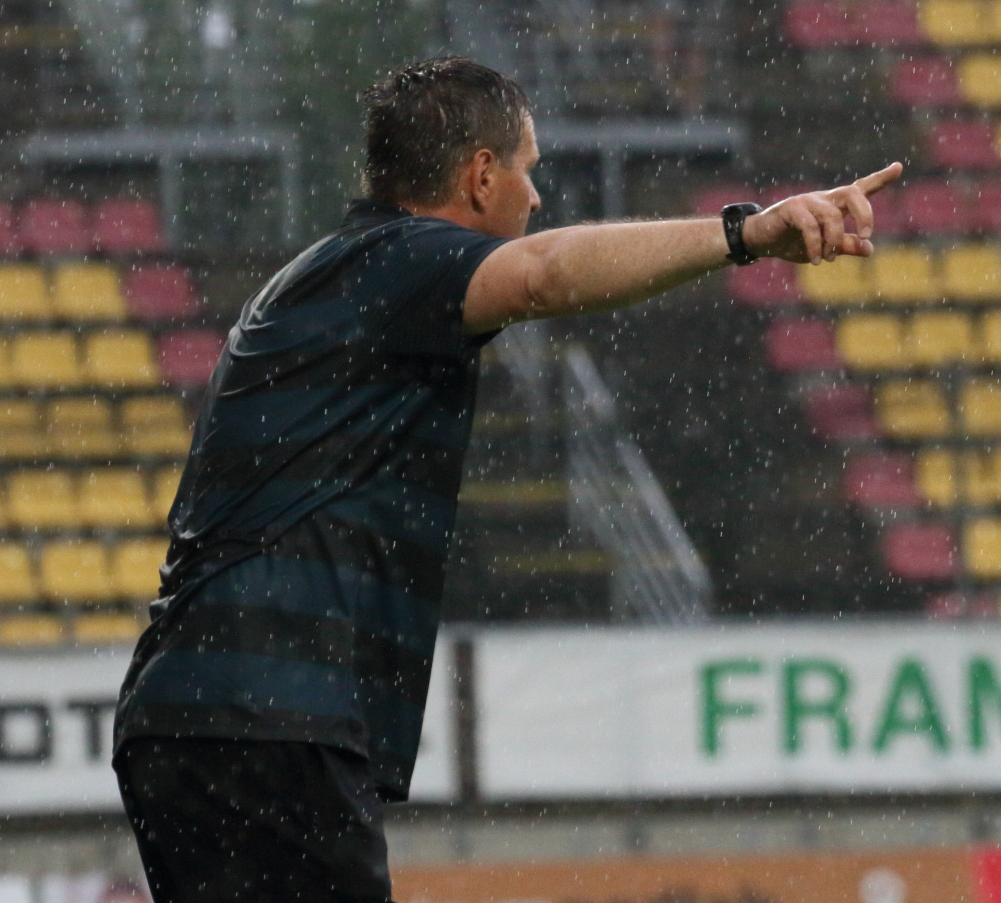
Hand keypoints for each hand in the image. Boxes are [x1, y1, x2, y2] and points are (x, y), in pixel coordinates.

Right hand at [741, 162, 903, 265]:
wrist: (760, 242)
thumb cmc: (792, 242)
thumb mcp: (823, 248)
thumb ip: (846, 247)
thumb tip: (869, 249)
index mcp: (834, 205)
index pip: (861, 189)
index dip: (881, 178)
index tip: (899, 167)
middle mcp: (823, 198)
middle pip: (853, 193)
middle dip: (865, 213)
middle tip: (866, 235)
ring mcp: (807, 201)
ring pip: (832, 216)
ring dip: (834, 241)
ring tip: (828, 259)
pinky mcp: (790, 208)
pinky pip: (810, 227)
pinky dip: (815, 246)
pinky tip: (816, 260)